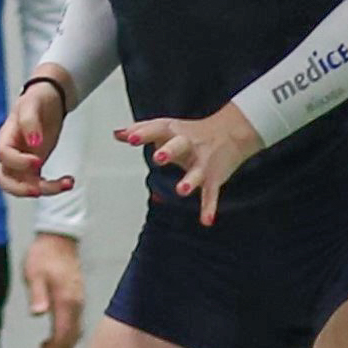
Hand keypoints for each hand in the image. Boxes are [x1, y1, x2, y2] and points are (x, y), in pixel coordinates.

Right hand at [0, 77, 78, 201]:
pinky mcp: (35, 168)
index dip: (17, 162)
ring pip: (23, 186)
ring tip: (68, 183)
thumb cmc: (37, 100)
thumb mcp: (32, 104)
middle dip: (19, 189)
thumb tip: (34, 143)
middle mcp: (10, 153)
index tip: (38, 161)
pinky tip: (69, 181)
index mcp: (5, 136)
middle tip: (38, 191)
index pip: (2, 155)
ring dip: (45, 190)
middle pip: (1, 179)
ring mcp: (21, 162)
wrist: (49, 100)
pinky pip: (39, 184)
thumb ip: (30, 122)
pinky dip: (54, 187)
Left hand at [22, 231, 84, 347]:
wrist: (59, 238)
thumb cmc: (44, 254)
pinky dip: (61, 338)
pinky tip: (48, 340)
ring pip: (72, 335)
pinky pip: (72, 326)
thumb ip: (37, 294)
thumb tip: (38, 314)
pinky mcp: (75, 299)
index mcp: (67, 302)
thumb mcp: (34, 273)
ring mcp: (77, 303)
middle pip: (69, 341)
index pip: (62, 338)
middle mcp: (76, 306)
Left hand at [119, 103, 260, 227]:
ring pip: (196, 172)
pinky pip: (211, 193)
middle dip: (169, 152)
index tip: (129, 138)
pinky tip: (206, 220)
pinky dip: (209, 207)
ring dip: (189, 181)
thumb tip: (117, 134)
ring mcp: (202, 163)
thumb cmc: (191, 131)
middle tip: (158, 158)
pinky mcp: (213, 178)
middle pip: (179, 146)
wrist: (231, 133)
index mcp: (173, 132)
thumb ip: (142, 131)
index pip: (157, 129)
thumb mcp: (166, 128)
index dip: (143, 133)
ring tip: (181, 191)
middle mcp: (188, 145)